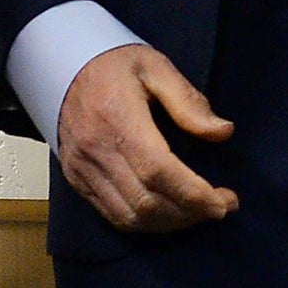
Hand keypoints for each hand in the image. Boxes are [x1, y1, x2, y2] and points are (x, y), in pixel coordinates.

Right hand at [57, 44, 237, 233]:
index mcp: (118, 117)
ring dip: (170, 223)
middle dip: (189, 214)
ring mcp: (82, 169)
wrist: (62, 65)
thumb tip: (223, 132)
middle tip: (221, 207)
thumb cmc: (114, 63)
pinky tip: (169, 213)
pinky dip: (145, 223)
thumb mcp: (155, 67)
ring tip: (199, 212)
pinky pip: (112, 215)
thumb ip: (188, 101)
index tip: (224, 202)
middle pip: (146, 202)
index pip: (158, 171)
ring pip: (129, 216)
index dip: (194, 194)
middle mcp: (96, 150)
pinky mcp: (76, 180)